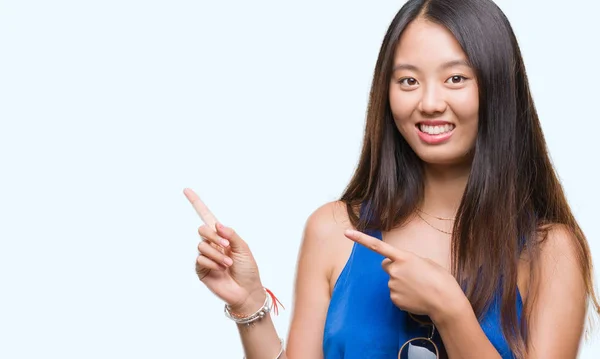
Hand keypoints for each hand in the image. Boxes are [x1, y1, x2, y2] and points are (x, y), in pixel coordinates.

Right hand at [184, 188, 264, 312]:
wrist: (246, 291)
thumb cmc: (248, 269)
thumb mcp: (243, 248)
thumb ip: (231, 235)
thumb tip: (217, 224)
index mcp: (222, 236)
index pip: (207, 216)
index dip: (197, 203)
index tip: (186, 190)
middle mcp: (212, 244)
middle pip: (202, 229)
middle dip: (213, 236)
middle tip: (226, 246)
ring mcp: (205, 256)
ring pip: (201, 245)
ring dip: (216, 254)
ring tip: (228, 263)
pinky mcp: (201, 269)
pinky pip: (200, 259)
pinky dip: (212, 263)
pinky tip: (221, 270)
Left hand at [344, 229, 464, 320]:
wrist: (445, 302)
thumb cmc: (440, 279)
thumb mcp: (426, 262)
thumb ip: (409, 261)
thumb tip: (401, 267)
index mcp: (404, 257)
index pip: (377, 246)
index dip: (360, 239)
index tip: (346, 233)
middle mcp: (395, 270)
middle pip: (386, 265)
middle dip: (394, 268)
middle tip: (411, 274)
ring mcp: (393, 286)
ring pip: (392, 281)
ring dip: (401, 282)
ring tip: (418, 287)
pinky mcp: (394, 299)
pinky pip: (395, 294)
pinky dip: (403, 295)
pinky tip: (416, 297)